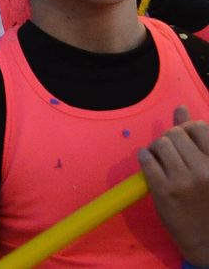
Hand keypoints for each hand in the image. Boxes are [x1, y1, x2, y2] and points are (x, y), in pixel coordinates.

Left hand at [140, 105, 208, 263]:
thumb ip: (198, 137)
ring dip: (157, 148)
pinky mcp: (164, 191)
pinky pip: (146, 159)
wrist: (207, 239)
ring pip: (160, 144)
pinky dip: (146, 157)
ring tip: (163, 160)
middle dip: (170, 139)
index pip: (198, 127)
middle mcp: (205, 170)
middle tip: (173, 153)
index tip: (186, 142)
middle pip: (174, 134)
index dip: (188, 131)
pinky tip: (152, 164)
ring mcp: (184, 181)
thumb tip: (181, 109)